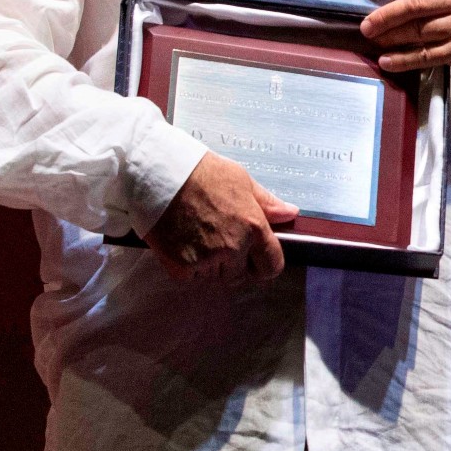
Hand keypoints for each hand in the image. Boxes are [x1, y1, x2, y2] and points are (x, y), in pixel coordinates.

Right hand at [142, 152, 297, 282]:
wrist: (160, 174)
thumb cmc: (201, 172)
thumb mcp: (242, 181)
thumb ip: (267, 203)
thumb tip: (290, 214)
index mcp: (253, 227)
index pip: (272, 265)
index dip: (265, 265)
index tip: (256, 260)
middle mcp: (233, 248)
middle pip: (240, 274)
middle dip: (233, 263)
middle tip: (217, 240)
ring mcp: (207, 260)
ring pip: (215, 277)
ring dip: (210, 266)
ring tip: (198, 237)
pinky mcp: (181, 268)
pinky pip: (192, 279)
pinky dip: (188, 268)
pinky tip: (183, 244)